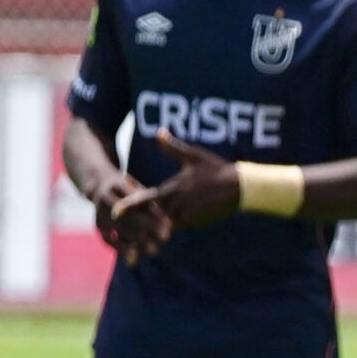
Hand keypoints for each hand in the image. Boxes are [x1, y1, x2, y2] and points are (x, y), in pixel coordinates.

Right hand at [88, 170, 167, 264]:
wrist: (99, 187)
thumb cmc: (129, 190)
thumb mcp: (138, 189)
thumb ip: (149, 201)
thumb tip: (170, 219)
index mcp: (116, 186)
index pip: (137, 202)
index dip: (153, 214)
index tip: (169, 224)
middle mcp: (104, 199)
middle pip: (126, 216)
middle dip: (147, 227)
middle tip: (165, 237)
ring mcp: (98, 213)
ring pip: (117, 228)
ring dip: (136, 240)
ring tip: (153, 250)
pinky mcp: (97, 226)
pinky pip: (107, 239)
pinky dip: (121, 248)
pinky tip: (134, 257)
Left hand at [116, 131, 241, 234]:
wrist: (241, 188)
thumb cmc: (217, 169)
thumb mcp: (194, 156)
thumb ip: (173, 147)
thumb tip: (159, 132)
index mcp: (172, 189)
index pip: (144, 200)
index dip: (128, 206)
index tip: (115, 213)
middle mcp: (177, 205)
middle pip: (154, 214)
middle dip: (146, 216)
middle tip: (133, 219)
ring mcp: (188, 216)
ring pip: (167, 222)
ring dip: (161, 221)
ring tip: (157, 221)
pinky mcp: (197, 223)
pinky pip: (181, 224)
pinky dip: (176, 222)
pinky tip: (178, 217)